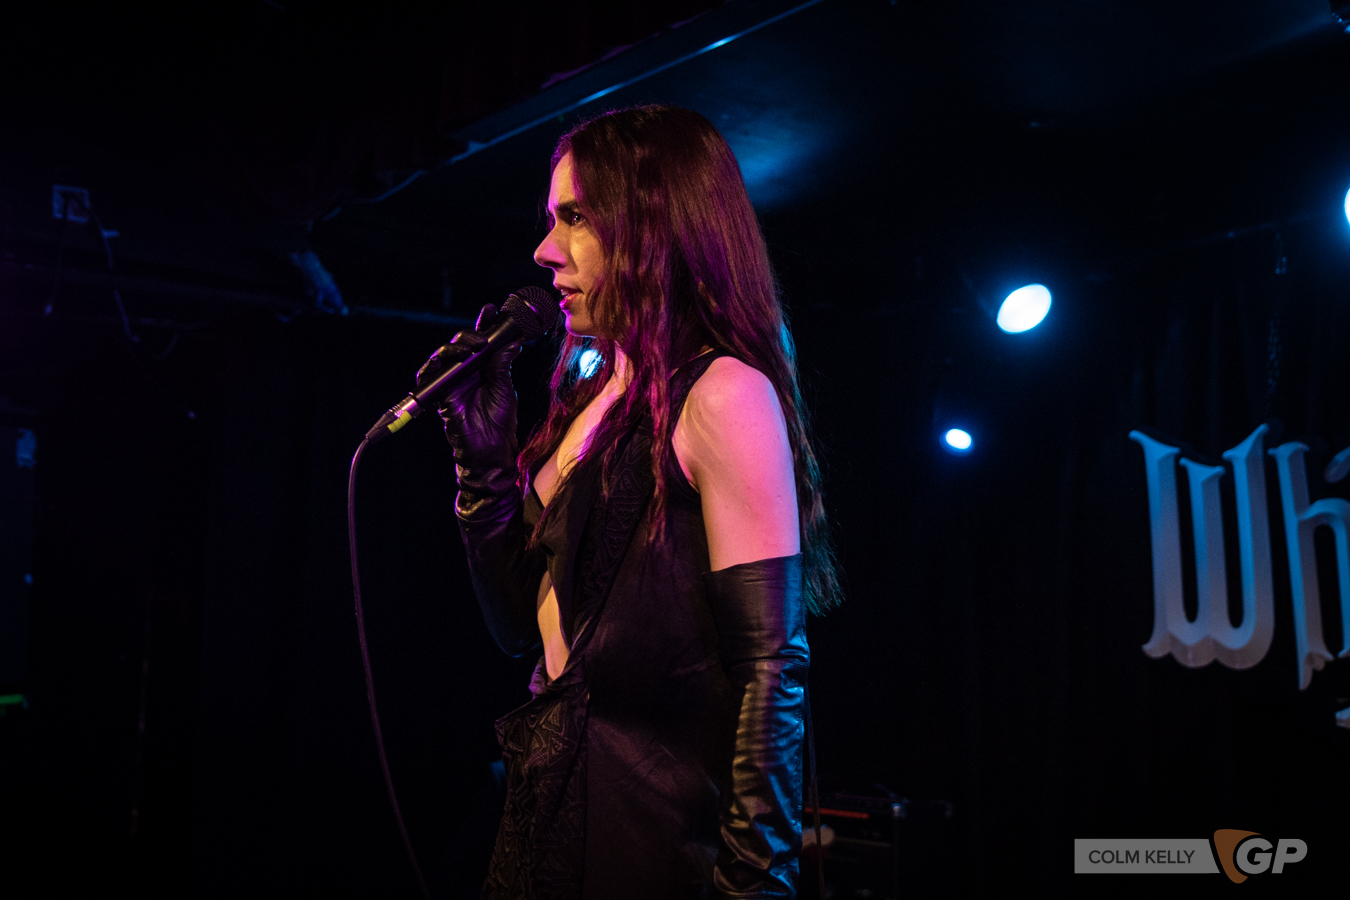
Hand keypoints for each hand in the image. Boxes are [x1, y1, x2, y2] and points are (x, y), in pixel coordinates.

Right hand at [416, 303, 521, 465]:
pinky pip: (429, 374)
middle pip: (462, 343)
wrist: (491, 449)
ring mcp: (452, 382)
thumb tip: (513, 341)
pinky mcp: (440, 394)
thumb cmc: (499, 422)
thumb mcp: (505, 388)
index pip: (482, 341)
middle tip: (485, 335)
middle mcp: (466, 372)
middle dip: (472, 332)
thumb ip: (503, 364)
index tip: (493, 309)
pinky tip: (449, 359)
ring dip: (456, 345)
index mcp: (484, 369)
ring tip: (473, 347)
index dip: (485, 324)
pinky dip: (435, 364)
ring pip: (444, 354)